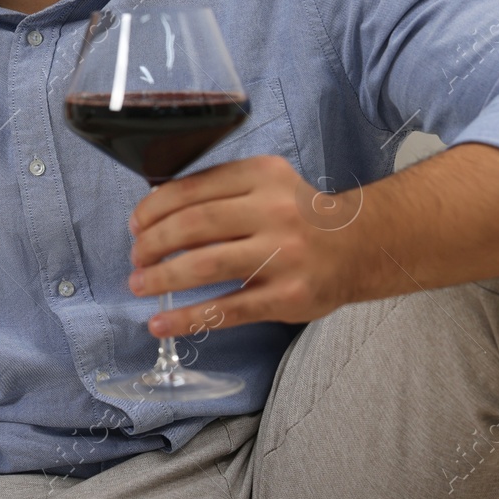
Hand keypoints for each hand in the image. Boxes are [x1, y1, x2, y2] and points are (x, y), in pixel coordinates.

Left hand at [126, 154, 363, 337]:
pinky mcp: (287, 296)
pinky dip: (187, 318)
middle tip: (136, 257)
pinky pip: (227, 309)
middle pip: (193, 225)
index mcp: (262, 176)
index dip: (153, 208)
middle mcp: (274, 211)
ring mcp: (283, 255)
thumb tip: (155, 209)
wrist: (363, 246)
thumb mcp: (266, 183)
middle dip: (153, 243)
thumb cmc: (299, 216)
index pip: (192, 189)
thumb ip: (220, 190)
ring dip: (161, 278)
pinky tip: (160, 323)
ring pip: (205, 265)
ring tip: (139, 284)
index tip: (135, 224)